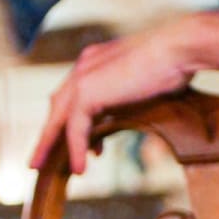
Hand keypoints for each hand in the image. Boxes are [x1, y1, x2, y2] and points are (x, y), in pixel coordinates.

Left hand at [29, 19, 198, 173]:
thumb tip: (124, 119)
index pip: (71, 95)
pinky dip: (76, 149)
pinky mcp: (87, 92)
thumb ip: (125, 102)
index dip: (68, 120)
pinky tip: (80, 169)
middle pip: (57, 107)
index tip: (74, 143)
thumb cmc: (173, 64)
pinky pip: (75, 128)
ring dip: (48, 145)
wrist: (179, 48)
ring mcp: (83, 77)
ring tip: (41, 169)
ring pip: (58, 119)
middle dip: (47, 134)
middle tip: (39, 159)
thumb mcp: (141, 86)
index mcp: (94, 60)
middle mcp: (83, 66)